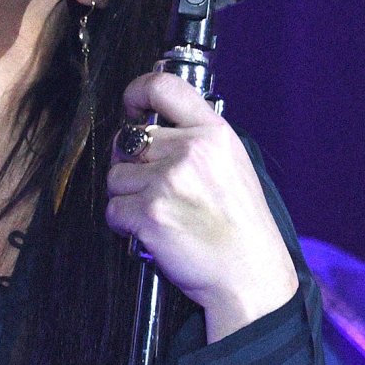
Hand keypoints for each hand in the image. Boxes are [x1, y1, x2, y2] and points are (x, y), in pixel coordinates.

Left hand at [104, 72, 297, 339]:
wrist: (251, 276)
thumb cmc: (242, 228)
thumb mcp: (233, 166)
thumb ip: (197, 141)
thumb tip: (150, 128)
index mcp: (215, 134)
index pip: (164, 87)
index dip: (136, 93)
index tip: (132, 108)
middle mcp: (191, 151)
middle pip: (128, 141)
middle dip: (131, 165)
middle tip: (153, 188)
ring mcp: (168, 182)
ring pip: (115, 177)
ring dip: (127, 197)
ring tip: (159, 214)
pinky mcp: (149, 215)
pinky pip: (113, 210)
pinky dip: (125, 225)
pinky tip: (153, 233)